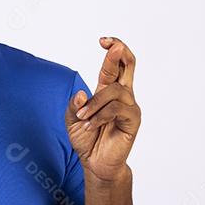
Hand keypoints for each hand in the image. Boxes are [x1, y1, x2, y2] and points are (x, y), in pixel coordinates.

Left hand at [65, 36, 140, 181]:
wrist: (95, 163)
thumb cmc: (87, 139)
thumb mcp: (72, 119)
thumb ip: (75, 105)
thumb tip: (81, 93)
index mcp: (108, 91)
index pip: (115, 65)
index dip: (112, 50)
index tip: (103, 41)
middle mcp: (122, 95)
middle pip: (129, 65)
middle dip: (120, 52)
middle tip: (111, 45)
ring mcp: (129, 107)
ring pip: (114, 91)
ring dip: (95, 102)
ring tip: (82, 117)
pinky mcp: (133, 120)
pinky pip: (116, 109)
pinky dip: (99, 116)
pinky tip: (89, 125)